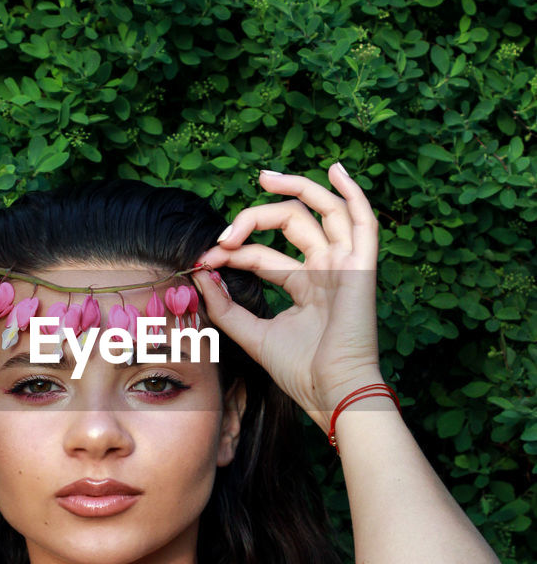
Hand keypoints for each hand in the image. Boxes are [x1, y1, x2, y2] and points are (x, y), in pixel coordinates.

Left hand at [193, 162, 382, 431]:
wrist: (331, 393)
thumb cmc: (301, 372)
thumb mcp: (253, 335)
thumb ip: (226, 307)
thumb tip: (201, 274)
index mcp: (305, 285)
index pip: (263, 253)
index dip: (233, 250)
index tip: (205, 258)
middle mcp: (326, 270)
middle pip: (290, 224)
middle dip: (254, 218)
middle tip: (224, 232)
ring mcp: (345, 265)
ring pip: (323, 211)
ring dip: (297, 188)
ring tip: (264, 177)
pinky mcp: (361, 267)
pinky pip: (362, 221)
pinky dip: (353, 193)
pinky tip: (336, 170)